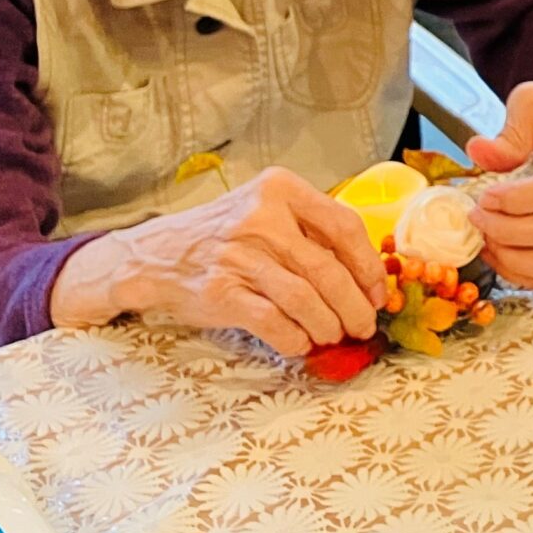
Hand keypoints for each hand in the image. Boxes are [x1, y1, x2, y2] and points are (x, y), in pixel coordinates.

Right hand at [53, 165, 384, 355]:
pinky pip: (274, 322)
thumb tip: (366, 276)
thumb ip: (311, 230)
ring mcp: (239, 255)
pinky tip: (301, 343)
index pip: (344, 226)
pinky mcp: (220, 291)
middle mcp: (261, 217)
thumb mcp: (267, 209)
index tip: (377, 292)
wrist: (155, 254)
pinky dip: (295, 338)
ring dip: (328, 325)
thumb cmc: (225, 235)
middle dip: (354, 305)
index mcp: (281, 189)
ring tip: (334, 335)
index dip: (368, 266)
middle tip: (363, 325)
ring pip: (306, 299)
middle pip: (328, 269)